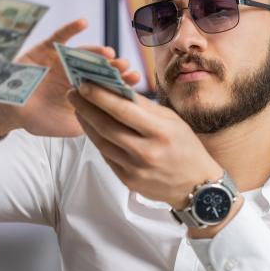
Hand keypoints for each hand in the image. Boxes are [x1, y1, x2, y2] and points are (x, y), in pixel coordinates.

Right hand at [0, 19, 140, 138]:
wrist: (8, 110)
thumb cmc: (38, 119)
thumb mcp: (68, 127)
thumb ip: (89, 124)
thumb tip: (114, 123)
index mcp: (84, 91)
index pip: (106, 85)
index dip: (121, 82)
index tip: (134, 80)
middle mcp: (77, 74)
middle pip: (99, 67)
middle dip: (113, 66)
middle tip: (124, 66)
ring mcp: (62, 61)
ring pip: (82, 53)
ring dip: (96, 51)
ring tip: (108, 52)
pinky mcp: (46, 50)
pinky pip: (59, 37)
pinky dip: (71, 28)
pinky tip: (84, 22)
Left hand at [66, 82, 223, 209]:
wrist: (196, 186)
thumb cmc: (185, 146)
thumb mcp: (171, 120)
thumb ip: (143, 106)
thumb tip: (116, 88)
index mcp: (161, 132)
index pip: (124, 111)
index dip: (101, 97)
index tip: (84, 84)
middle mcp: (147, 152)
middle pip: (107, 127)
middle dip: (86, 108)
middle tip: (73, 93)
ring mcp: (135, 170)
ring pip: (102, 143)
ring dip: (87, 124)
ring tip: (79, 108)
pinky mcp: (128, 181)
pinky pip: (107, 157)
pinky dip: (98, 140)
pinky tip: (92, 128)